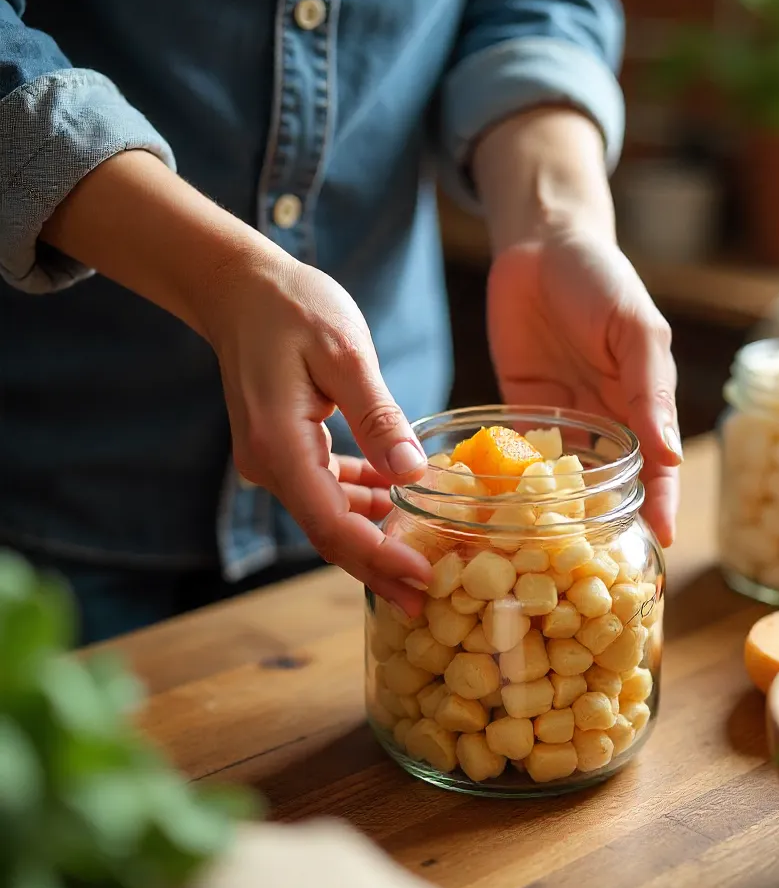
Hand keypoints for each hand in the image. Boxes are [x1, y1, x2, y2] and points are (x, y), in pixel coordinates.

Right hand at [41, 151, 432, 613]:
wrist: (241, 288)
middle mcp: (269, 465)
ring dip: (375, 537)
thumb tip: (412, 474)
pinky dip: (362, 502)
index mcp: (279, 446)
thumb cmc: (292, 307)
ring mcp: (273, 461)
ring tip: (425, 557)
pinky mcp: (284, 451)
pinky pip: (326, 491)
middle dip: (379, 568)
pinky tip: (396, 498)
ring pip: (329, 517)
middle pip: (329, 534)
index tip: (421, 580)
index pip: (331, 522)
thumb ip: (378, 417)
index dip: (377, 557)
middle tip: (427, 599)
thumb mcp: (345, 354)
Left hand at [487, 226, 681, 545]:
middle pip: (610, 485)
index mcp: (640, 403)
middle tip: (595, 567)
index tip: (658, 545)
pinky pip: (516, 457)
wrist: (539, 244)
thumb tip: (670, 455)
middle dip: (605, 523)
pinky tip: (501, 514)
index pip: (656, 466)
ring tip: (547, 556)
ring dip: (558, 513)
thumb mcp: (635, 328)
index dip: (660, 504)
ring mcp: (558, 420)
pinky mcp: (517, 413)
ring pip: (563, 480)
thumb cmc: (601, 279)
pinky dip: (512, 483)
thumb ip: (650, 388)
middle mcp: (602, 420)